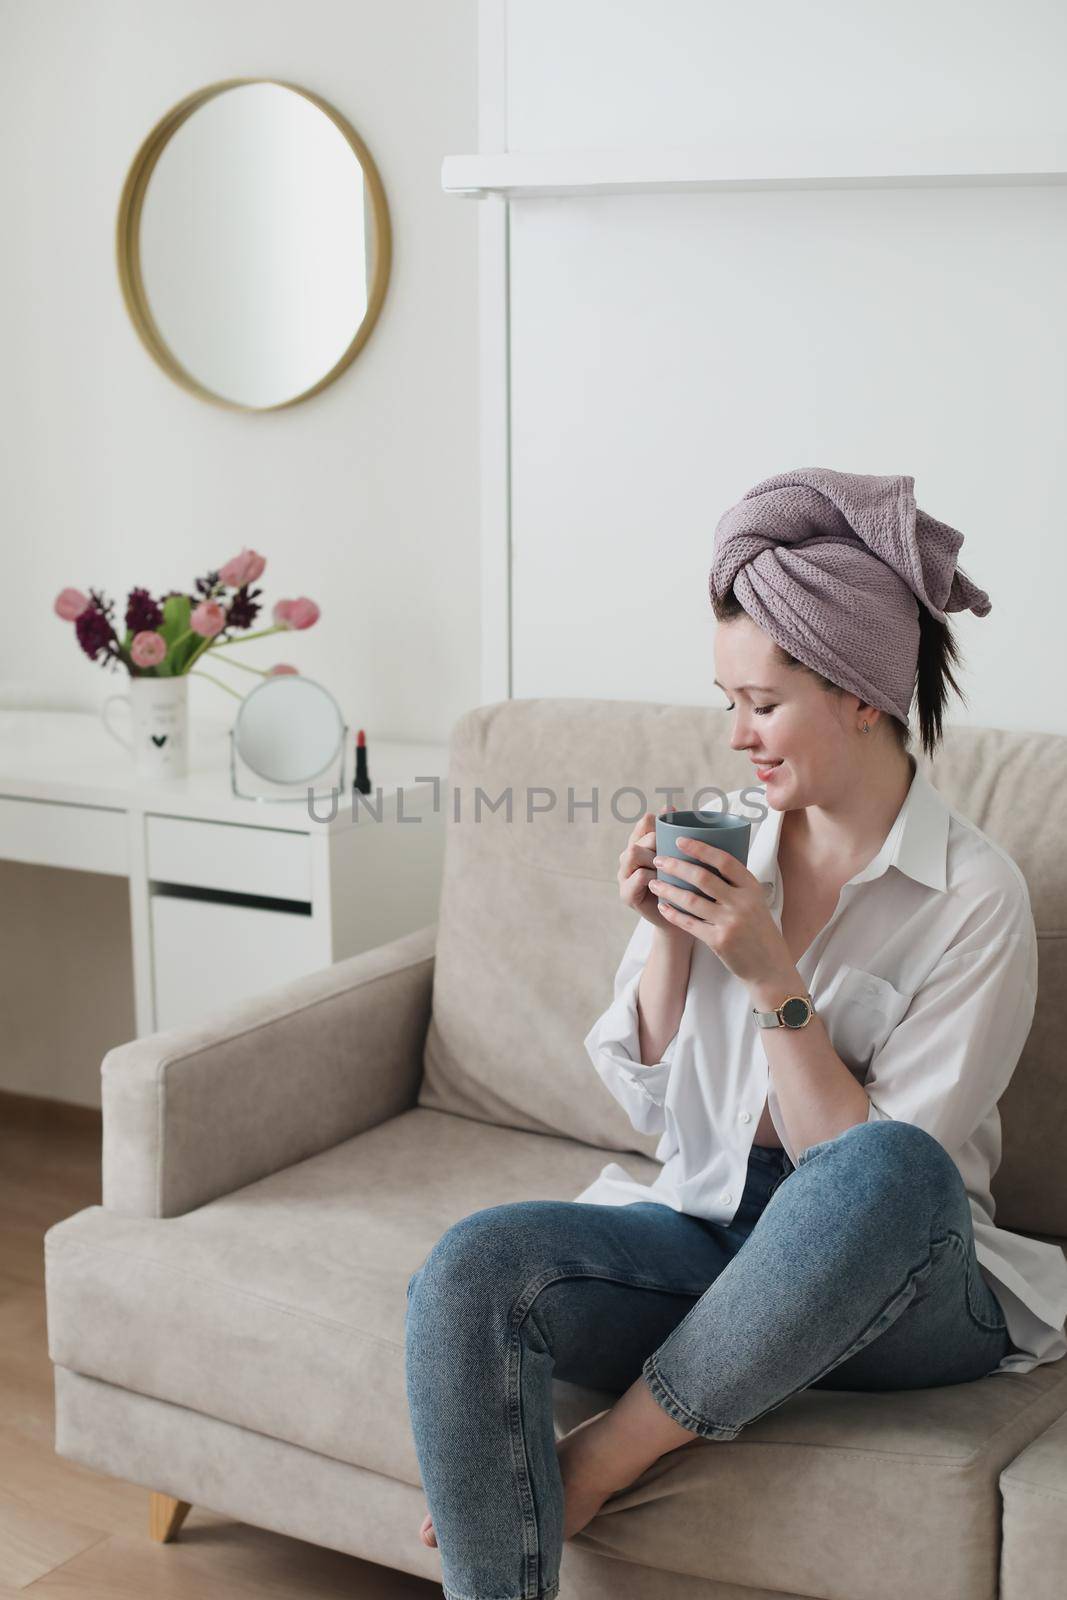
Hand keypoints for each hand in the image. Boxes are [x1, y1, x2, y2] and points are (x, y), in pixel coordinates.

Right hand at [617, 808, 691, 937]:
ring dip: (654, 856)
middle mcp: (628, 860)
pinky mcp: (626, 894)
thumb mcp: (686, 860)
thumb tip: (680, 809)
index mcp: (641, 847)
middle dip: (656, 840)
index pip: (643, 825)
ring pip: (634, 852)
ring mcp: (624, 877)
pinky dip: (654, 875)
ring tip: (669, 866)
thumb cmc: (687, 887)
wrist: (684, 920)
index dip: (656, 820)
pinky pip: (640, 875)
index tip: (673, 818)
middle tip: (674, 851)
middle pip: (639, 837)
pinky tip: (665, 881)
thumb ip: (683, 839)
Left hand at [648, 837, 793, 987]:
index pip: (724, 860)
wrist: (769, 966)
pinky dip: (673, 913)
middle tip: (659, 860)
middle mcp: (742, 902)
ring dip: (668, 889)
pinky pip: (689, 923)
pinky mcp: (719, 941)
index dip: (700, 848)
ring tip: (654, 883)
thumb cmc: (759, 930)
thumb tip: (707, 859)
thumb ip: (735, 884)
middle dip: (676, 866)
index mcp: (751, 887)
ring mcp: (730, 922)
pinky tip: (663, 906)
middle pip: (702, 877)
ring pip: (691, 900)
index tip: (680, 840)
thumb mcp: (755, 901)